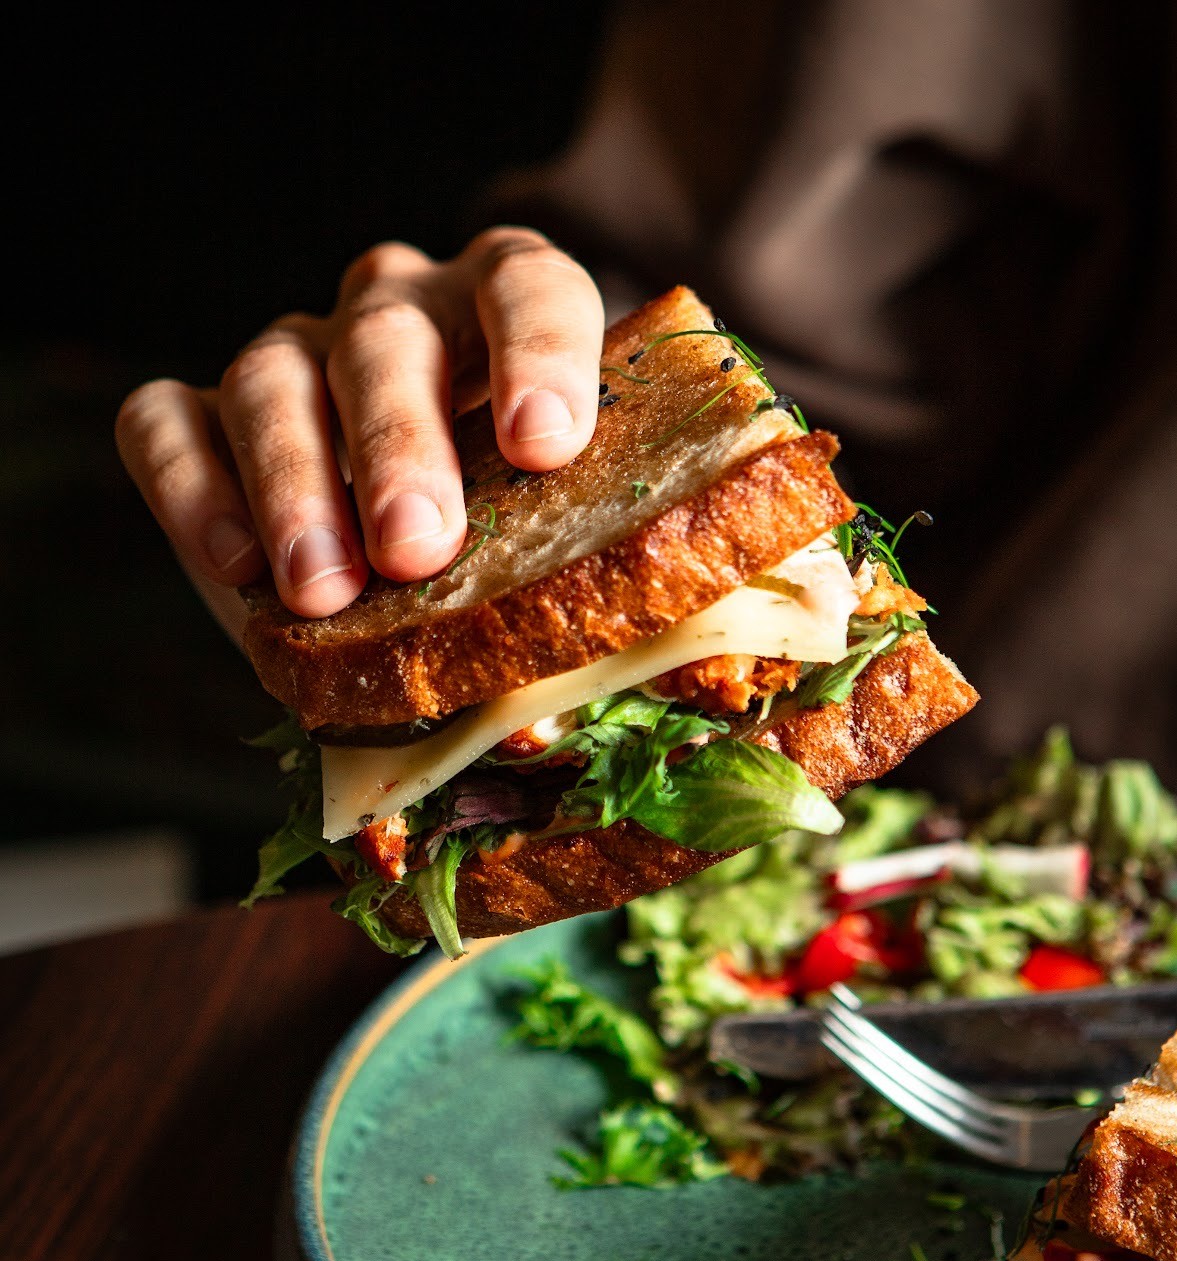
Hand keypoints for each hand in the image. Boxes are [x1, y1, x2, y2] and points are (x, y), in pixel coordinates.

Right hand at [116, 231, 604, 618]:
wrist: (412, 583)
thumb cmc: (517, 554)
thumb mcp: (574, 561)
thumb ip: (604, 596)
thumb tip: (640, 685)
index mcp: (509, 317)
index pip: (528, 288)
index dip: (538, 351)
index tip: (542, 444)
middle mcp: (398, 314)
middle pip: (386, 338)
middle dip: (398, 446)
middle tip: (414, 549)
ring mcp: (295, 357)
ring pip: (272, 377)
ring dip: (294, 484)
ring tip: (319, 590)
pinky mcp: (199, 417)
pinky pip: (165, 421)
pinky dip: (189, 485)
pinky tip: (233, 565)